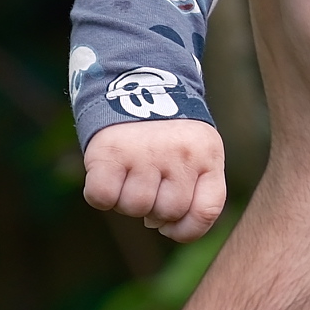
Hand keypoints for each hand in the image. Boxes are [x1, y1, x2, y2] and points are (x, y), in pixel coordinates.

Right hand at [84, 119, 227, 241]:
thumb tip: (164, 226)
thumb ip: (194, 187)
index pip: (206, 212)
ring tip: (129, 178)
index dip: (187, 230)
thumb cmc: (168, 131)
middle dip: (154, 210)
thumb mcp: (196, 151)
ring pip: (135, 208)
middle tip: (147, 188)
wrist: (136, 79)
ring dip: (127, 202)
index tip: (171, 227)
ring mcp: (145, 152)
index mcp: (208, 156)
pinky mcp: (110, 151)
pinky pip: (103, 197)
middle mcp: (180, 154)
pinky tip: (108, 178)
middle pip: (167, 212)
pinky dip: (101, 197)